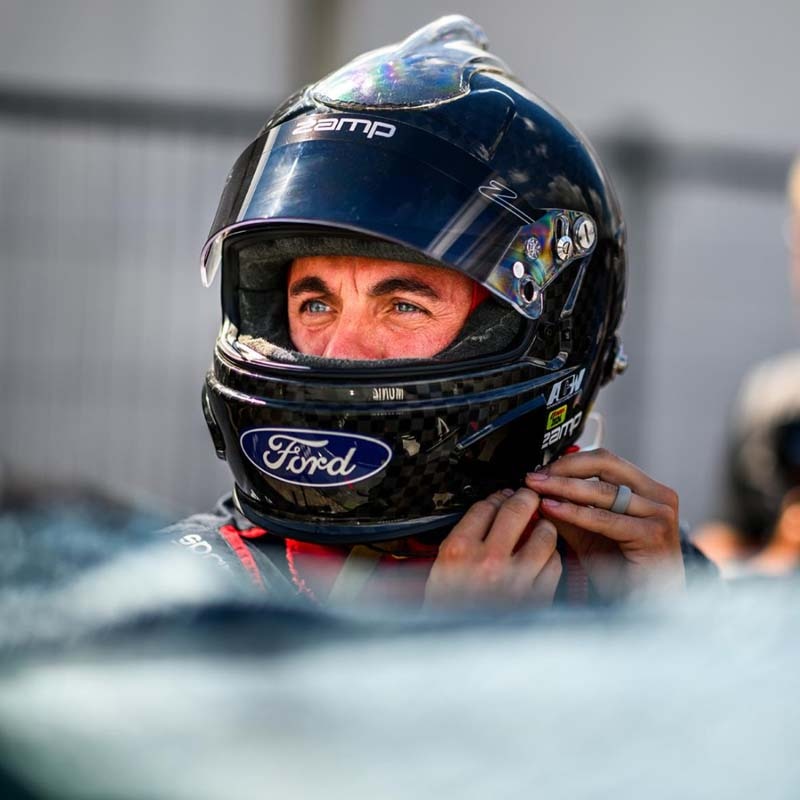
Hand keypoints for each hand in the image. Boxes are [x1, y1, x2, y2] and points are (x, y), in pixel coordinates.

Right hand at [424, 488, 561, 608]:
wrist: (456, 652)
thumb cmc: (446, 612)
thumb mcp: (440, 568)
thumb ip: (464, 538)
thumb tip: (489, 512)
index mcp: (459, 551)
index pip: (485, 507)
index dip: (498, 496)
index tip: (503, 495)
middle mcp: (489, 562)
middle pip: (517, 510)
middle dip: (526, 498)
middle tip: (529, 497)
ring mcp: (516, 580)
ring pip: (544, 535)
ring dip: (544, 526)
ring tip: (540, 526)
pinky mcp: (537, 598)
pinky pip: (555, 564)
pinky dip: (552, 556)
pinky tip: (544, 556)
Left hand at [525, 448, 684, 597]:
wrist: (644, 606)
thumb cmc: (619, 571)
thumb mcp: (586, 532)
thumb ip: (567, 508)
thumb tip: (537, 489)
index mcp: (646, 488)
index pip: (603, 460)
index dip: (568, 462)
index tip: (540, 470)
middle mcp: (658, 495)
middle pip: (605, 464)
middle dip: (564, 469)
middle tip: (534, 477)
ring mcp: (660, 513)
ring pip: (602, 491)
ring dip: (564, 487)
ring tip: (537, 489)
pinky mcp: (654, 534)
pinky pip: (605, 519)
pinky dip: (575, 512)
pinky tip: (552, 508)